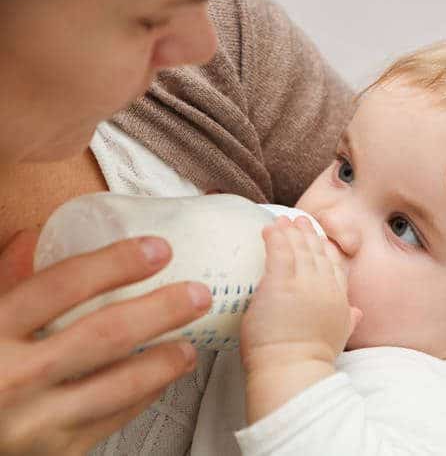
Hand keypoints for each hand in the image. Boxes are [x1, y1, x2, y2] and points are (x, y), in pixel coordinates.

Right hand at [0, 229, 211, 455]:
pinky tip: (161, 379)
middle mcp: (13, 376)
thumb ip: (3, 282)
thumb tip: (33, 240)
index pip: (62, 285)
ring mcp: (34, 420)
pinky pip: (110, 420)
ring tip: (190, 344)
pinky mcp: (52, 452)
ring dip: (163, 362)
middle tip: (197, 295)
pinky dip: (142, 397)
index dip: (116, 263)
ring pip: (118, 386)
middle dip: (161, 311)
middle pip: (104, 335)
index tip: (158, 249)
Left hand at [240, 216, 361, 371]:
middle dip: (309, 235)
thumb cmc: (310, 359)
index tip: (322, 239)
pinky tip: (270, 229)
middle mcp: (325, 287)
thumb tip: (357, 312)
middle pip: (318, 253)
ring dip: (291, 232)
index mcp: (339, 299)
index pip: (336, 266)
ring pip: (299, 249)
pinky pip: (278, 252)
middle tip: (301, 221)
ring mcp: (304, 284)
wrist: (293, 368)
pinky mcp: (280, 284)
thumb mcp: (339, 337)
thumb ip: (348, 320)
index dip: (328, 250)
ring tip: (283, 221)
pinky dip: (274, 238)